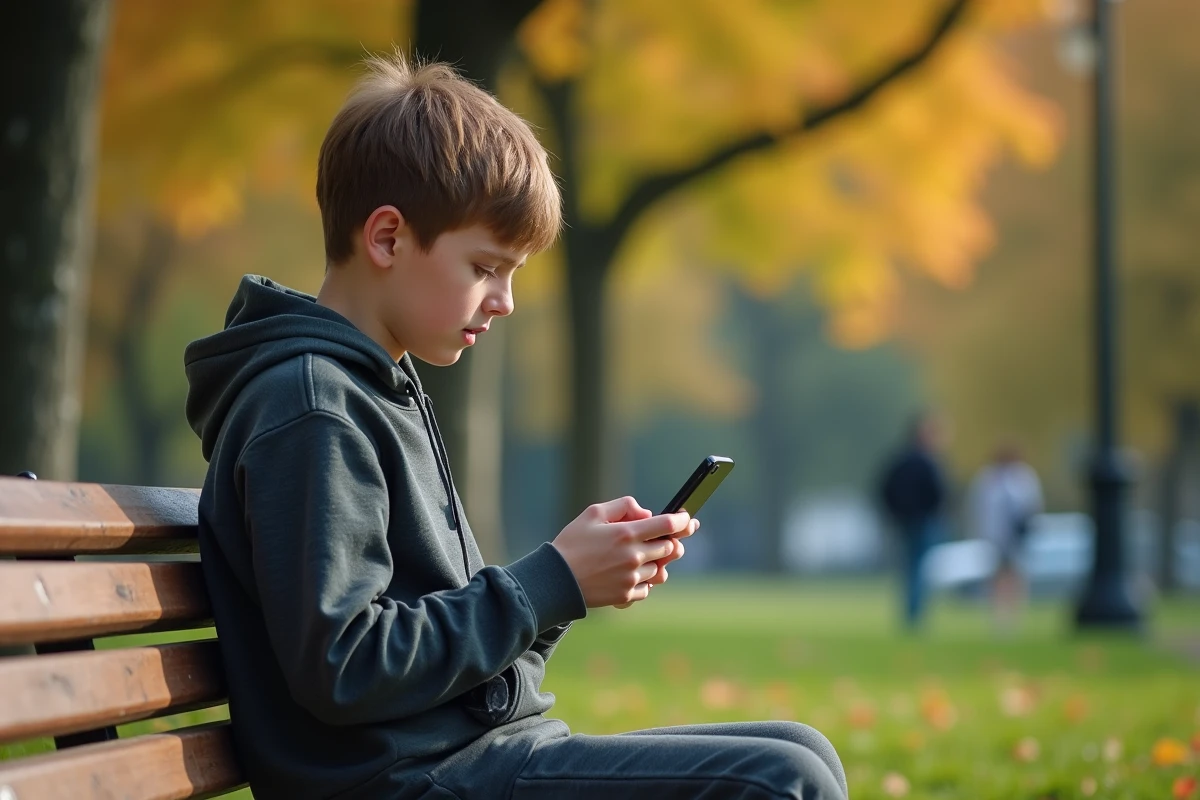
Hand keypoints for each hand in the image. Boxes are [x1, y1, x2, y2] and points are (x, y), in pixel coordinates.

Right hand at [551, 496, 691, 608]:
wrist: (555, 580)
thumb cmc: (572, 543)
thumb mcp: (593, 513)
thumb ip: (623, 507)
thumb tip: (646, 513)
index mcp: (627, 534)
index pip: (667, 524)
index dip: (682, 520)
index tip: (687, 518)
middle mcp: (634, 557)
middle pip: (669, 548)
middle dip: (671, 540)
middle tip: (666, 537)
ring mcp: (632, 579)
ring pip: (661, 569)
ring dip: (657, 561)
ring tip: (641, 556)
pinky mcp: (626, 596)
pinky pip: (648, 588)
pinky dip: (645, 580)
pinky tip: (631, 574)